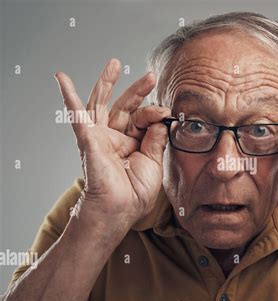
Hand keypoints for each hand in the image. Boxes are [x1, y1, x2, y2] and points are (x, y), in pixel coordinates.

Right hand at [55, 58, 170, 226]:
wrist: (120, 209)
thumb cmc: (135, 192)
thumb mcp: (153, 162)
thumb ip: (156, 139)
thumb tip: (160, 117)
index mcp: (133, 143)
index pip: (143, 119)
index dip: (154, 112)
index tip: (166, 111)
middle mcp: (116, 137)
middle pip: (125, 106)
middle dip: (137, 90)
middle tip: (151, 75)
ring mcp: (100, 137)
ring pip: (102, 104)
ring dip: (107, 83)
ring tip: (115, 63)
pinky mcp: (88, 139)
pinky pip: (77, 116)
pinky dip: (69, 97)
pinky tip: (61, 78)